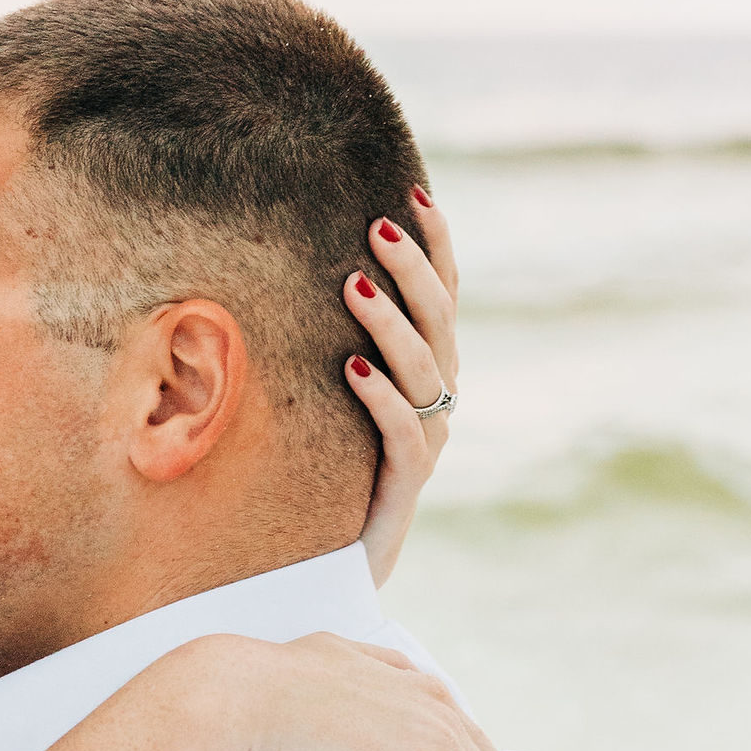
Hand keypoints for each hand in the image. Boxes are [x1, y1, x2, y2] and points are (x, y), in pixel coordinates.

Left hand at [346, 188, 458, 587]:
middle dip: (412, 268)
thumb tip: (307, 272)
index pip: (443, 296)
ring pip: (423, 368)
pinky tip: (353, 369)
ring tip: (351, 284)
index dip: (437, 247)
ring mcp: (429, 438)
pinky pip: (403, 433)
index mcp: (430, 370)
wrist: (346, 556)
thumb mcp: (336, 393)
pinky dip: (380, 398)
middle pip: (439, 320)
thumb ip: (342, 341)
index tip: (415, 194)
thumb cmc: (332, 466)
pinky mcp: (406, 480)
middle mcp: (438, 398)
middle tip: (378, 225)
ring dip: (389, 323)